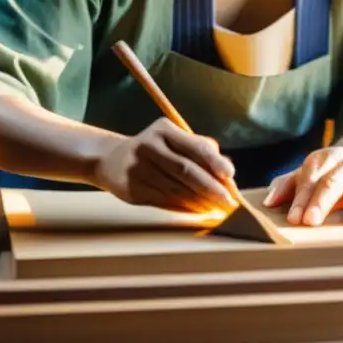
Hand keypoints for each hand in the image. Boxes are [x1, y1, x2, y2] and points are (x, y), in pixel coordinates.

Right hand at [91, 118, 237, 213]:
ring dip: (200, 202)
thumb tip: (227, 173)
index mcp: (164, 130)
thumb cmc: (156, 149)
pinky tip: (197, 212)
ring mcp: (138, 168)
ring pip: (177, 189)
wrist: (112, 160)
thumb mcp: (173, 139)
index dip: (215, 162)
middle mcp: (149, 146)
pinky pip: (165, 201)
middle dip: (211, 188)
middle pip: (187, 171)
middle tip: (228, 202)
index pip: (195, 146)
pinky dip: (184, 208)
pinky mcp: (132, 189)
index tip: (230, 175)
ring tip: (216, 209)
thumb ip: (200, 149)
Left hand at [261, 146, 342, 225]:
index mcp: (322, 159)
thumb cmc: (323, 175)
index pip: (310, 180)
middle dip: (321, 202)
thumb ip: (285, 187)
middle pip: (332, 182)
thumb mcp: (304, 176)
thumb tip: (267, 203)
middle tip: (311, 221)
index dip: (301, 200)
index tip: (294, 219)